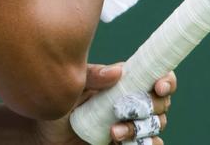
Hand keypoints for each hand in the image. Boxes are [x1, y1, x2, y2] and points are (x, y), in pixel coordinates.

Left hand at [33, 63, 175, 144]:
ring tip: (114, 132)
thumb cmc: (57, 107)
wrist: (44, 137)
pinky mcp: (127, 144)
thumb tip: (118, 71)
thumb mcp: (71, 87)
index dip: (166, 80)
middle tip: (122, 111)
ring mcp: (131, 124)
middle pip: (161, 102)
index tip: (159, 86)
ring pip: (156, 125)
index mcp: (124, 82)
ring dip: (139, 128)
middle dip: (149, 107)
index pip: (156, 76)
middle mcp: (132, 101)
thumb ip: (92, 76)